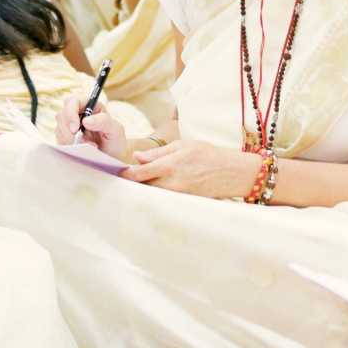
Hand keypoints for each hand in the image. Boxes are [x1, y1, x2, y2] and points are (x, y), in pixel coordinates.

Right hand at [55, 90, 127, 159]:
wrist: (111, 158)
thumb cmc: (115, 141)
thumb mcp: (116, 130)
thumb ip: (104, 121)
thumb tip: (86, 120)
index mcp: (91, 106)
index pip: (73, 101)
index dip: (70, 112)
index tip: (75, 128)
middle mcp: (79, 114)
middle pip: (62, 113)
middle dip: (66, 128)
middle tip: (75, 140)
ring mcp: (71, 126)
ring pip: (58, 127)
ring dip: (67, 138)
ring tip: (83, 146)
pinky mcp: (66, 138)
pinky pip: (58, 139)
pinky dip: (66, 145)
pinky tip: (78, 149)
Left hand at [121, 139, 256, 198]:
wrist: (231, 172)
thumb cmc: (207, 154)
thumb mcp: (183, 145)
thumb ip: (159, 152)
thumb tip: (137, 158)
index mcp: (169, 165)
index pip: (139, 174)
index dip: (125, 174)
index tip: (116, 173)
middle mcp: (171, 183)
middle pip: (142, 187)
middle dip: (133, 183)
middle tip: (123, 178)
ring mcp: (176, 195)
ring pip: (152, 194)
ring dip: (144, 189)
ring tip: (139, 183)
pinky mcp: (182, 202)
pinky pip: (163, 200)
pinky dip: (157, 195)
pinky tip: (155, 190)